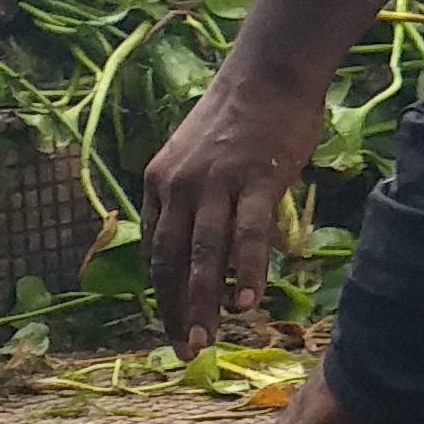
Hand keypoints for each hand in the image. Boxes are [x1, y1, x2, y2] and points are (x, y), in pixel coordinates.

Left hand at [140, 58, 332, 352]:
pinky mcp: (255, 180)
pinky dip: (245, 272)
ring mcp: (215, 183)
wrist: (267, 75)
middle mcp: (178, 186)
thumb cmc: (240, 116)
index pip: (156, 249)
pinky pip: (246, 235)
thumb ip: (195, 197)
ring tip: (205, 338)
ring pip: (203, 254)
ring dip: (202, 302)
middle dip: (173, 308)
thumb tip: (206, 239)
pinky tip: (247, 303)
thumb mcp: (197, 157)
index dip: (162, 291)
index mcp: (160, 182)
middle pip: (171, 260)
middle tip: (181, 348)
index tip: (171, 324)